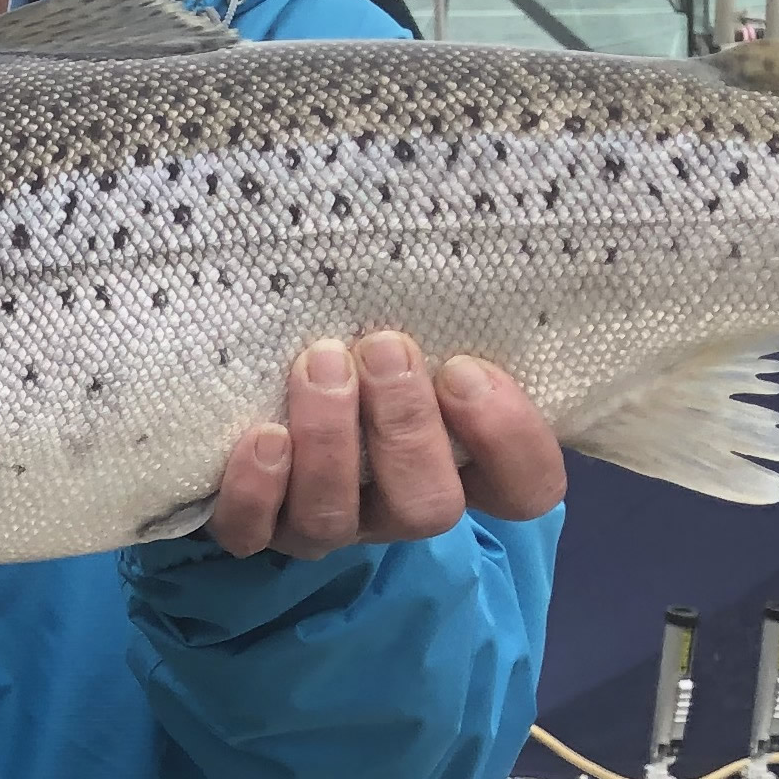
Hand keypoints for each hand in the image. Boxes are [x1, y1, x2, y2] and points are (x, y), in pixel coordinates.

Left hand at [205, 334, 567, 561]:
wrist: (253, 376)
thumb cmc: (359, 342)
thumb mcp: (417, 331)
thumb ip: (449, 322)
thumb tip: (486, 245)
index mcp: (458, 464)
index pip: (525, 488)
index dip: (509, 441)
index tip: (464, 369)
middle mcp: (394, 503)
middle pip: (428, 507)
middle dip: (406, 427)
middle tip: (381, 348)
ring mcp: (324, 523)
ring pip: (335, 517)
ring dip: (329, 440)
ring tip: (319, 364)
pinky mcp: (254, 527)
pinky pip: (253, 533)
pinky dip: (256, 490)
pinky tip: (262, 437)